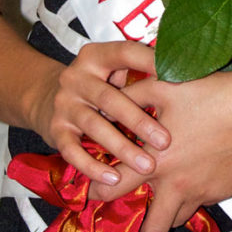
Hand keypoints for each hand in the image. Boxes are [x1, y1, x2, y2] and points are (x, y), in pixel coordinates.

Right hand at [28, 42, 169, 185]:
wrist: (46, 97)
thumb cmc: (97, 85)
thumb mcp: (111, 68)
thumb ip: (138, 68)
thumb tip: (185, 73)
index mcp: (94, 56)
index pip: (124, 53)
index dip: (149, 62)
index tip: (176, 78)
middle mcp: (75, 77)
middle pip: (109, 98)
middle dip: (139, 122)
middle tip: (165, 142)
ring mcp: (64, 104)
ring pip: (94, 127)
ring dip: (122, 148)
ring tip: (146, 166)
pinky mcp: (55, 129)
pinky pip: (73, 151)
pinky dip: (93, 166)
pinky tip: (114, 178)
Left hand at [88, 66, 231, 231]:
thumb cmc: (209, 93)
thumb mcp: (163, 87)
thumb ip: (129, 98)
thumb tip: (105, 105)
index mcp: (156, 161)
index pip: (115, 189)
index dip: (96, 194)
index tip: (91, 194)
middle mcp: (178, 185)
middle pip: (152, 228)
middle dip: (140, 225)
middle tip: (137, 208)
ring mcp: (203, 192)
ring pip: (178, 219)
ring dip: (168, 211)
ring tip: (166, 190)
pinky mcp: (223, 192)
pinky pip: (201, 202)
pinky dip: (192, 195)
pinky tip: (195, 171)